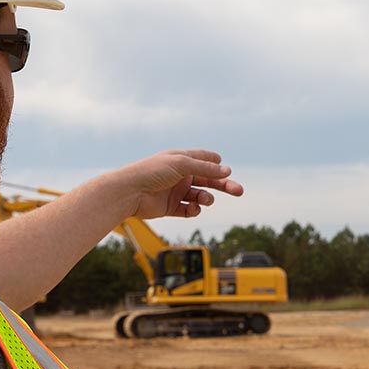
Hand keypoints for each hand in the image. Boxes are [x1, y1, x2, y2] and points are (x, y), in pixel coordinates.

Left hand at [112, 149, 244, 219]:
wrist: (130, 192)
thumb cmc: (152, 172)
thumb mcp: (182, 164)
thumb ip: (205, 168)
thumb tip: (227, 171)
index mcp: (181, 159)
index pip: (203, 158)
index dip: (216, 163)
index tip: (226, 168)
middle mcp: (179, 175)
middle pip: (207, 179)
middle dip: (223, 185)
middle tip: (239, 191)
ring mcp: (176, 191)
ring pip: (200, 195)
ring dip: (206, 198)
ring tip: (205, 200)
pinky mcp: (171, 207)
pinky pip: (189, 209)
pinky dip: (194, 210)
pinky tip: (193, 208)